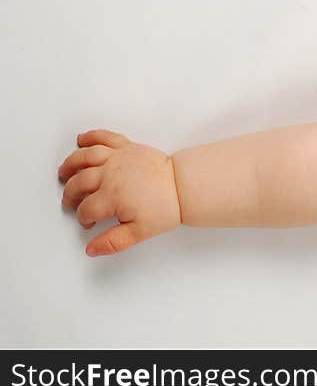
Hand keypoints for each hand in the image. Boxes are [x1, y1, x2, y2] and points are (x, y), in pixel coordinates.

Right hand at [58, 129, 180, 256]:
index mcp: (112, 196)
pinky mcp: (128, 147)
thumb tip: (92, 249)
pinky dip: (92, 136)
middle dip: (71, 194)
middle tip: (70, 201)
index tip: (88, 222)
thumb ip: (114, 242)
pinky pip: (105, 138)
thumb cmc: (166, 207)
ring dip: (71, 164)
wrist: (183, 186)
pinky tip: (82, 139)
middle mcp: (111, 174)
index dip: (84, 218)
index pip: (87, 209)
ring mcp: (119, 158)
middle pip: (79, 183)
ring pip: (86, 157)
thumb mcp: (140, 231)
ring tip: (64, 172)